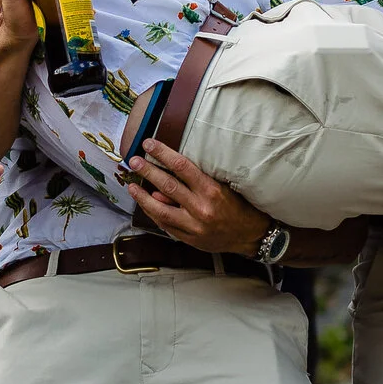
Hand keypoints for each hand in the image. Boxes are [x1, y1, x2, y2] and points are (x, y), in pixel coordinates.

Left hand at [125, 141, 274, 255]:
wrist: (252, 236)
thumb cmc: (240, 207)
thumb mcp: (224, 187)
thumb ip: (196, 183)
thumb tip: (167, 180)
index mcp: (212, 191)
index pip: (181, 166)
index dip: (163, 153)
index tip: (149, 144)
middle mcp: (201, 209)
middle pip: (167, 186)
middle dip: (148, 171)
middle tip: (133, 160)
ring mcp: (194, 226)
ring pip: (160, 210)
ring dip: (142, 197)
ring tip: (131, 186)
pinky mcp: (190, 239)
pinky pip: (166, 226)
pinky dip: (154, 214)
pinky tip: (146, 205)